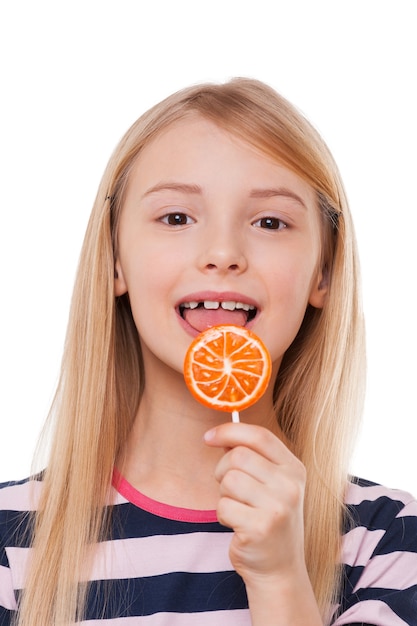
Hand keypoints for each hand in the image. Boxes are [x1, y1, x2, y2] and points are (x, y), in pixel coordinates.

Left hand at [204, 422, 306, 584]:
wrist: (280, 569)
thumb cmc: (268, 519)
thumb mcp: (270, 484)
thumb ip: (251, 457)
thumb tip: (220, 435)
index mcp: (294, 469)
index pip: (260, 436)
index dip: (230, 431)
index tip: (208, 437)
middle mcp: (290, 485)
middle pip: (238, 455)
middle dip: (222, 469)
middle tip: (229, 489)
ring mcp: (278, 507)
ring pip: (229, 480)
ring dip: (223, 494)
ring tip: (238, 508)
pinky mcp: (260, 528)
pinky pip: (223, 506)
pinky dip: (223, 515)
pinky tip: (237, 525)